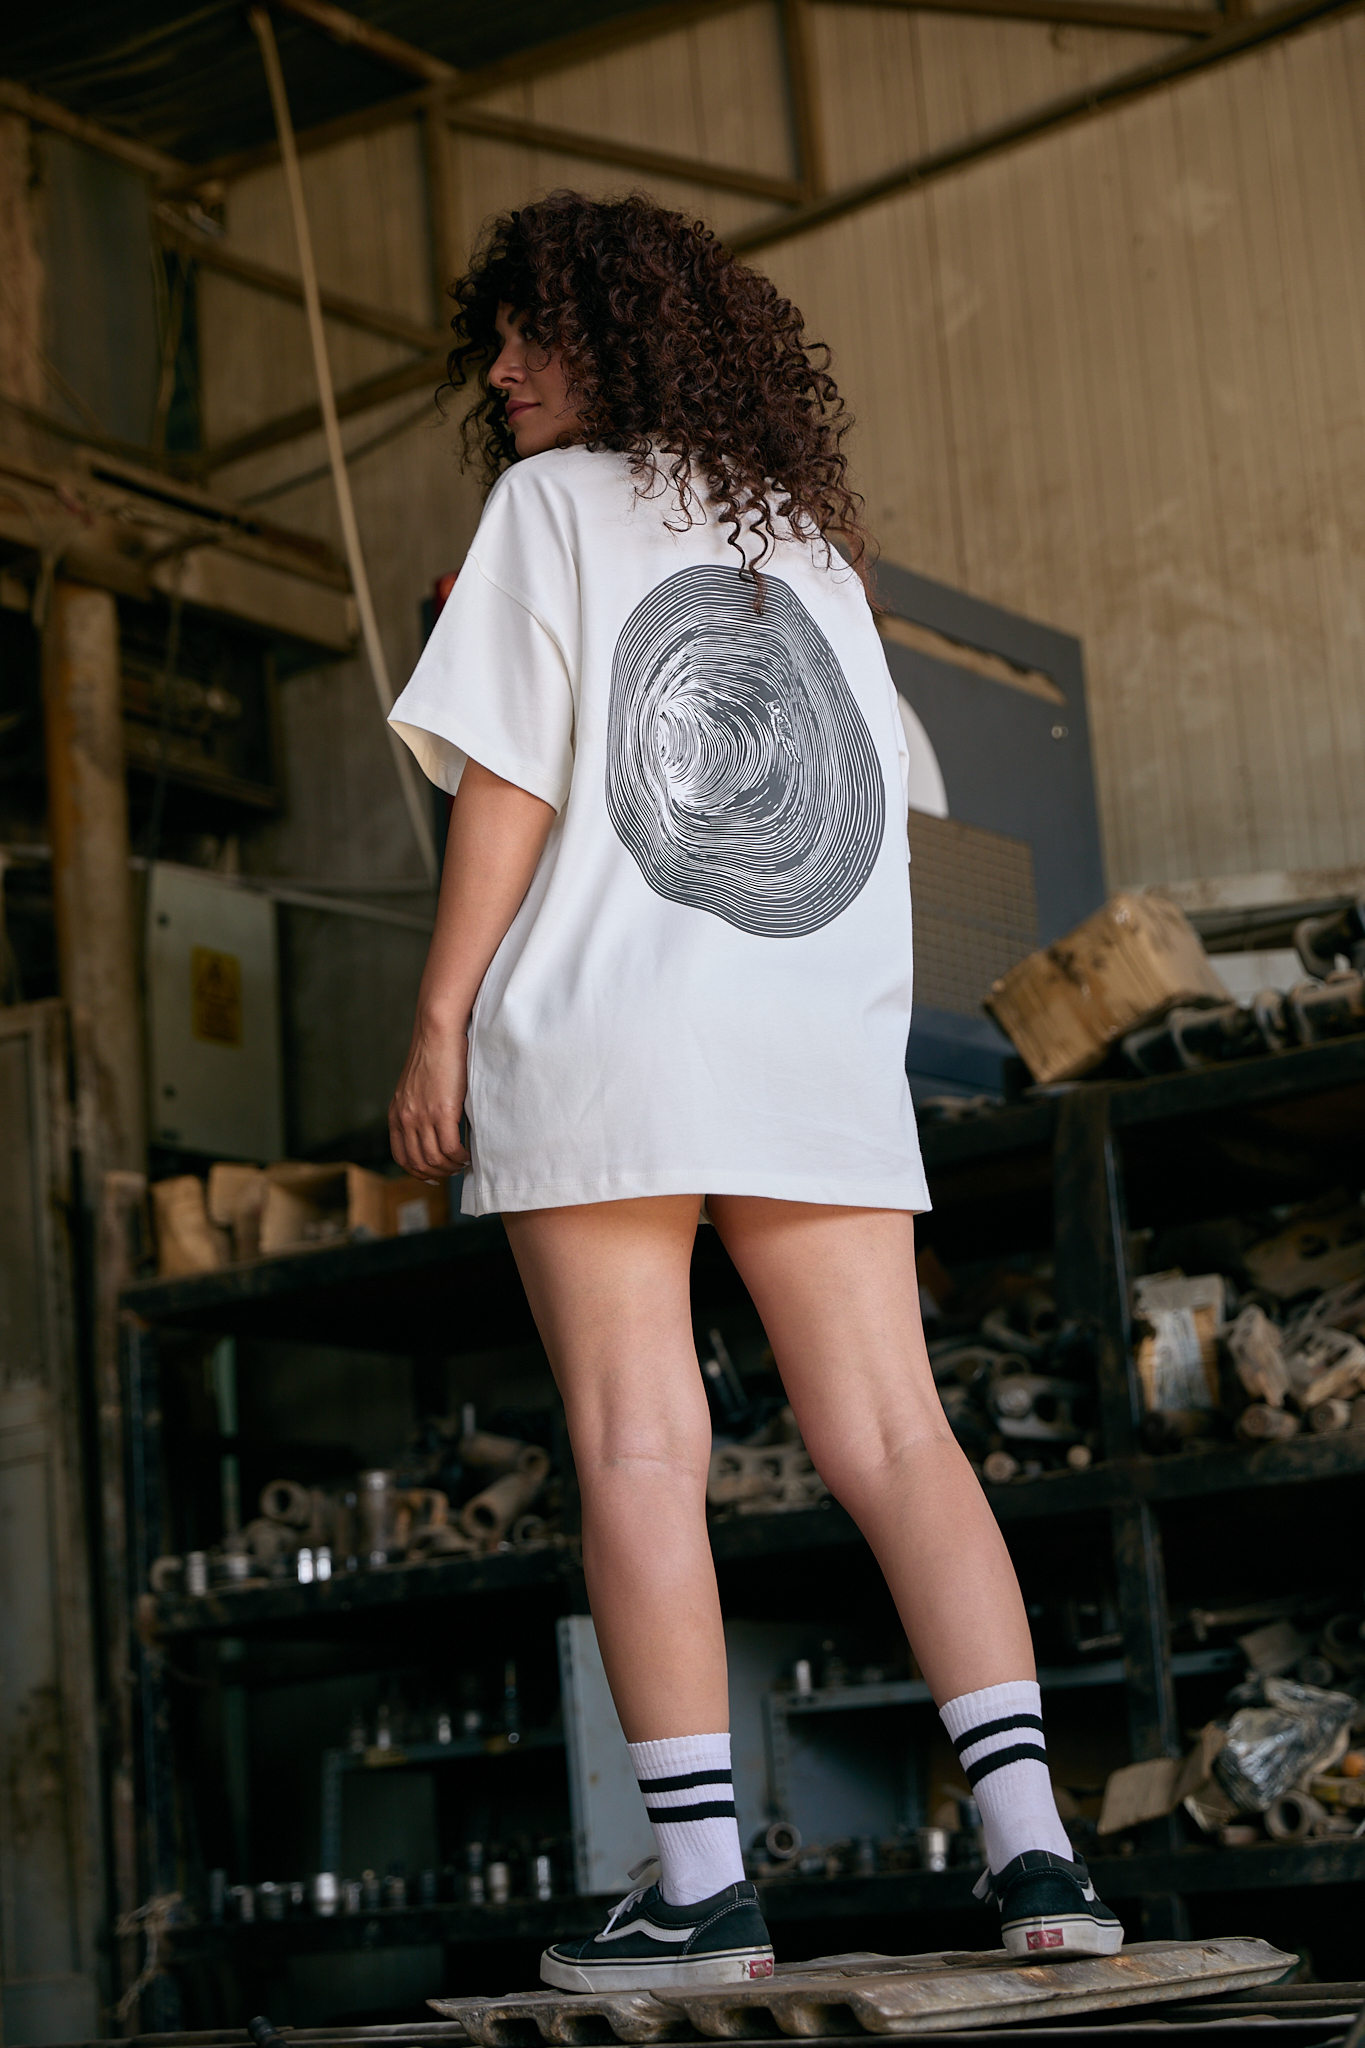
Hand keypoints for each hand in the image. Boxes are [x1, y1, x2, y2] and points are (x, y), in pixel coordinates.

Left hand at [389, 1015, 469, 1179]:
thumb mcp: (415, 1087)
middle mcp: (406, 1119)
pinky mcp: (442, 1112)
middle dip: (438, 1173)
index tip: (433, 1175)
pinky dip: (461, 1156)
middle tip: (454, 1170)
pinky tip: (469, 1154)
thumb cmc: (433, 1055)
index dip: (417, 1172)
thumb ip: (417, 1108)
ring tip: (464, 1162)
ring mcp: (422, 1117)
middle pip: (418, 1163)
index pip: (401, 1156)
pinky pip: (451, 1148)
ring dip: (451, 1167)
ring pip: (434, 1159)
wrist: (437, 1033)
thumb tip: (432, 1127)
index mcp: (396, 1114)